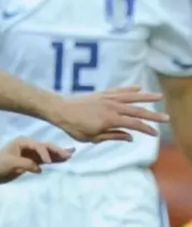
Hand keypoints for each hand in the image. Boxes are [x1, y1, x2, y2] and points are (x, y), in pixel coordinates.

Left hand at [0, 137, 73, 183]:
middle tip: (70, 154)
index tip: (47, 163)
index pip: (39, 146)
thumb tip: (39, 168)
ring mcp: (30, 154)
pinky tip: (63, 160)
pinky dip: (53, 160)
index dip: (45, 153)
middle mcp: (28, 146)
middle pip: (47, 147)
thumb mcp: (9, 164)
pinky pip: (44, 160)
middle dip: (58, 151)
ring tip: (71, 154)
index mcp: (23, 143)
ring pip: (48, 153)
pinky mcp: (30, 162)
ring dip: (58, 154)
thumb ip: (25, 164)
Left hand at [52, 86, 167, 141]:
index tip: (155, 133)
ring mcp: (108, 98)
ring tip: (159, 97)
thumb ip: (112, 136)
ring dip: (146, 97)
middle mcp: (113, 107)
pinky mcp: (102, 93)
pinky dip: (130, 89)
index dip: (146, 129)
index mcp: (111, 120)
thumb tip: (130, 137)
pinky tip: (138, 88)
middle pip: (137, 110)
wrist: (60, 110)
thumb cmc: (73, 127)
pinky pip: (119, 90)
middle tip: (166, 118)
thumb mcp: (92, 138)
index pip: (134, 124)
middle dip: (152, 115)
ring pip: (131, 97)